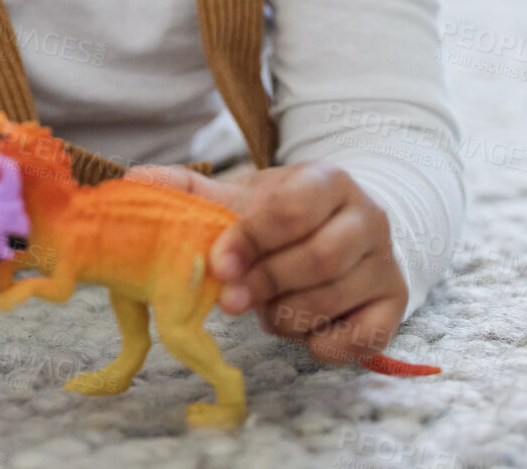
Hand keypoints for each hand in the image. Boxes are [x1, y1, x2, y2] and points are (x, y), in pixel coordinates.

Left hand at [123, 160, 407, 366]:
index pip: (293, 209)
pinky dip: (323, 344)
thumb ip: (188, 192)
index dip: (250, 240)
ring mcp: (385, 263)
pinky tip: (299, 333)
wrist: (339, 230)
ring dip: (286, 314)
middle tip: (229, 301)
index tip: (218, 265)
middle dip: (264, 283)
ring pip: (335, 298)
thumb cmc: (281, 216)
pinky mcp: (394, 306)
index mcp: (327, 181)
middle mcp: (367, 218)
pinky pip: (365, 337)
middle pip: (319, 257)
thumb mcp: (241, 197)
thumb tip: (132, 182)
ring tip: (264, 310)